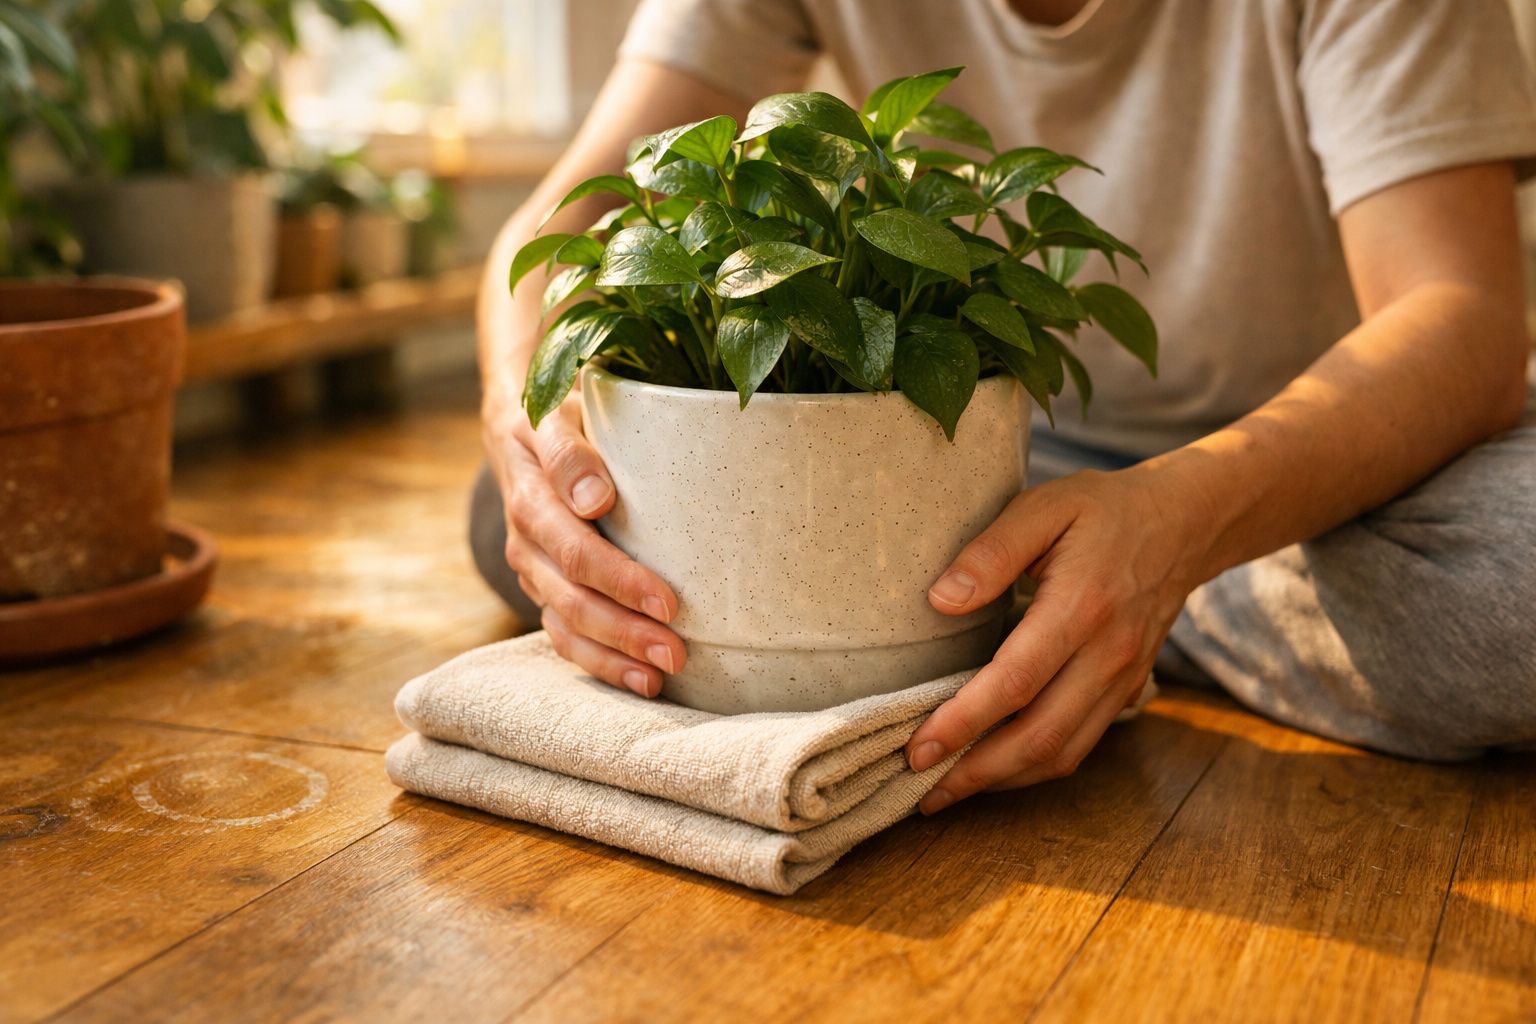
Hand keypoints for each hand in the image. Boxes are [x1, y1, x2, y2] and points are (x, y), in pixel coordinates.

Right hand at [484, 392, 685, 696]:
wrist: (524, 431)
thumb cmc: (561, 417)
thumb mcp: (558, 414)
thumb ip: (570, 451)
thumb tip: (594, 499)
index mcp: (531, 499)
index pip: (574, 551)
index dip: (619, 581)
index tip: (667, 602)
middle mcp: (527, 544)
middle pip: (573, 599)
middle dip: (625, 631)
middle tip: (676, 651)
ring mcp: (535, 574)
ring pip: (568, 628)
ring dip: (614, 657)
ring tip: (660, 677)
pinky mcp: (547, 592)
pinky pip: (567, 639)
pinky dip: (601, 665)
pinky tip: (642, 682)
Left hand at [904, 466, 1205, 811]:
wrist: (1183, 525)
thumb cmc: (1102, 511)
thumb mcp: (1044, 507)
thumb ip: (992, 550)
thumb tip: (941, 601)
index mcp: (1080, 608)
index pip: (1014, 683)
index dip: (962, 723)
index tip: (916, 748)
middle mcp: (1106, 655)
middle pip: (1038, 736)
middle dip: (974, 772)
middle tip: (918, 788)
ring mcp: (1122, 680)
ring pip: (1061, 752)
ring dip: (1001, 780)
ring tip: (946, 790)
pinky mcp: (1126, 692)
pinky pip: (1079, 745)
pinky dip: (1033, 767)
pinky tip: (993, 768)